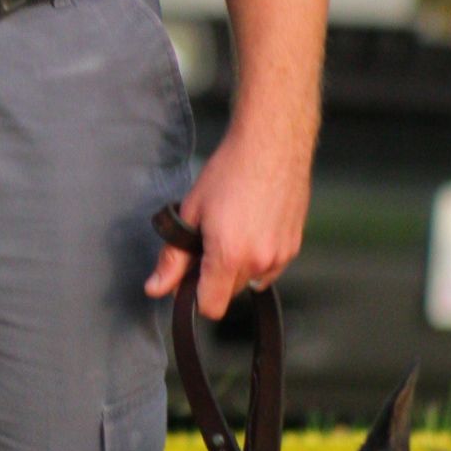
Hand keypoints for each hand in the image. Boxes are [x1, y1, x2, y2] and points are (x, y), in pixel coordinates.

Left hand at [145, 119, 311, 320]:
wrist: (271, 144)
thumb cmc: (229, 172)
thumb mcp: (191, 213)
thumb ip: (173, 258)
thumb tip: (155, 289)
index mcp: (229, 256)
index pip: (210, 307)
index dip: (194, 296)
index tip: (188, 275)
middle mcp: (259, 262)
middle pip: (229, 294)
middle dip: (214, 277)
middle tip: (207, 241)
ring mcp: (281, 255)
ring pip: (251, 281)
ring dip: (238, 268)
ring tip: (232, 230)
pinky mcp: (295, 246)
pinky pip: (270, 267)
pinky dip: (258, 258)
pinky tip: (252, 228)